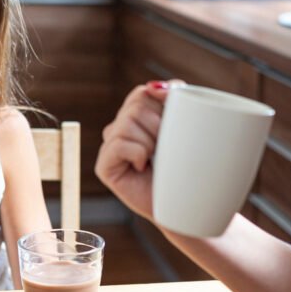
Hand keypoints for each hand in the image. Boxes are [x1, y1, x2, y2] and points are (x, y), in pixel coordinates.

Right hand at [95, 80, 177, 219]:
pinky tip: (143, 168)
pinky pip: (120, 144)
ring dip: (151, 142)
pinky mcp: (104, 165)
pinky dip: (139, 154)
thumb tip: (155, 87)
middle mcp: (120, 128)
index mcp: (138, 116)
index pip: (143, 93)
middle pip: (136, 104)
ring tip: (155, 160)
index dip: (162, 105)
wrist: (186, 204)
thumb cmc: (187, 167)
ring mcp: (110, 146)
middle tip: (166, 148)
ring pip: (128, 122)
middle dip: (159, 125)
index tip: (175, 125)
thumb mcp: (183, 126)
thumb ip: (171, 99)